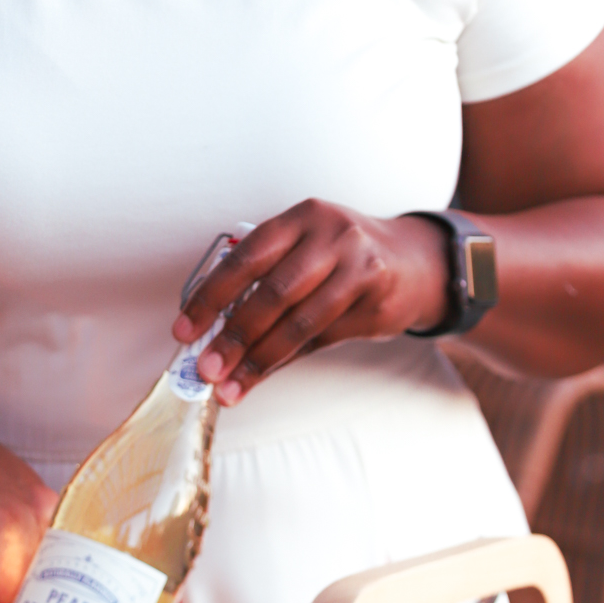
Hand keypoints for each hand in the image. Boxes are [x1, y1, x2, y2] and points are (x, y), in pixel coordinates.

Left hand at [171, 200, 449, 404]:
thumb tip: (212, 328)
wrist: (417, 261)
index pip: (246, 257)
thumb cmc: (344, 256)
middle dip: (234, 334)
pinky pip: (321, 338)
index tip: (185, 328)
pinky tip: (263, 375)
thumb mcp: (306, 247)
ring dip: (259, 359)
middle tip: (207, 366)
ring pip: (298, 322)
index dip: (210, 295)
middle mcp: (330, 236)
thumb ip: (265, 278)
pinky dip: (287, 360)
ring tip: (230, 385)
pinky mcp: (375, 301)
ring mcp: (357, 268)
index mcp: (301, 217)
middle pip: (272, 292)